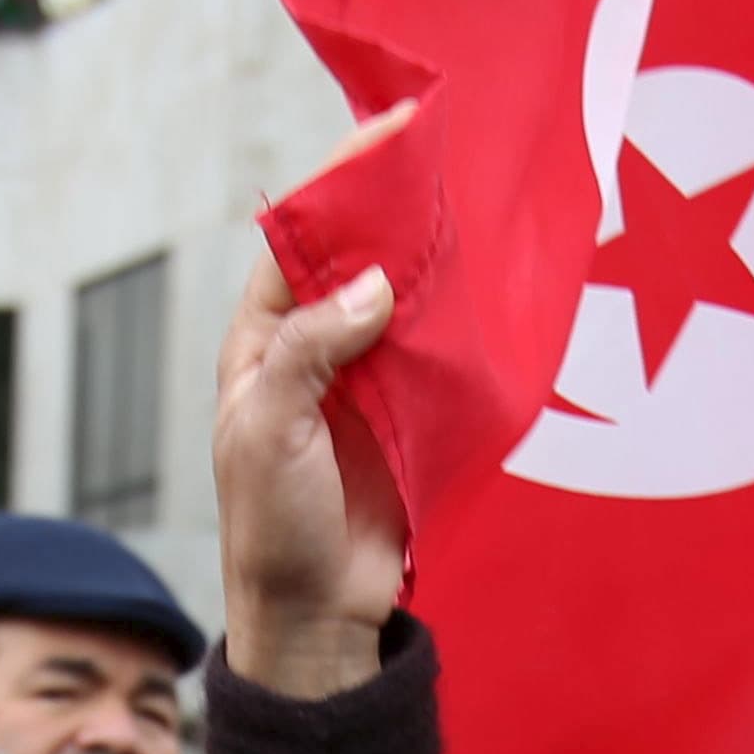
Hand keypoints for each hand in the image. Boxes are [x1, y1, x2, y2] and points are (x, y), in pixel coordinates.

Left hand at [215, 103, 417, 699]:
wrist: (316, 616)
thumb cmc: (271, 526)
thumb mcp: (269, 431)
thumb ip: (312, 350)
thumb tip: (375, 282)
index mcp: (261, 344)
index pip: (296, 244)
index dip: (335, 188)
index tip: (381, 137)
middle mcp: (314, 350)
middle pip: (356, 259)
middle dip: (394, 209)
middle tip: (444, 150)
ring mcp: (367, 381)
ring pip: (403, 297)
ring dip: (434, 255)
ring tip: (476, 197)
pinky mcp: (412, 416)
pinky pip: (439, 352)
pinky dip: (462, 317)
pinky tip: (491, 277)